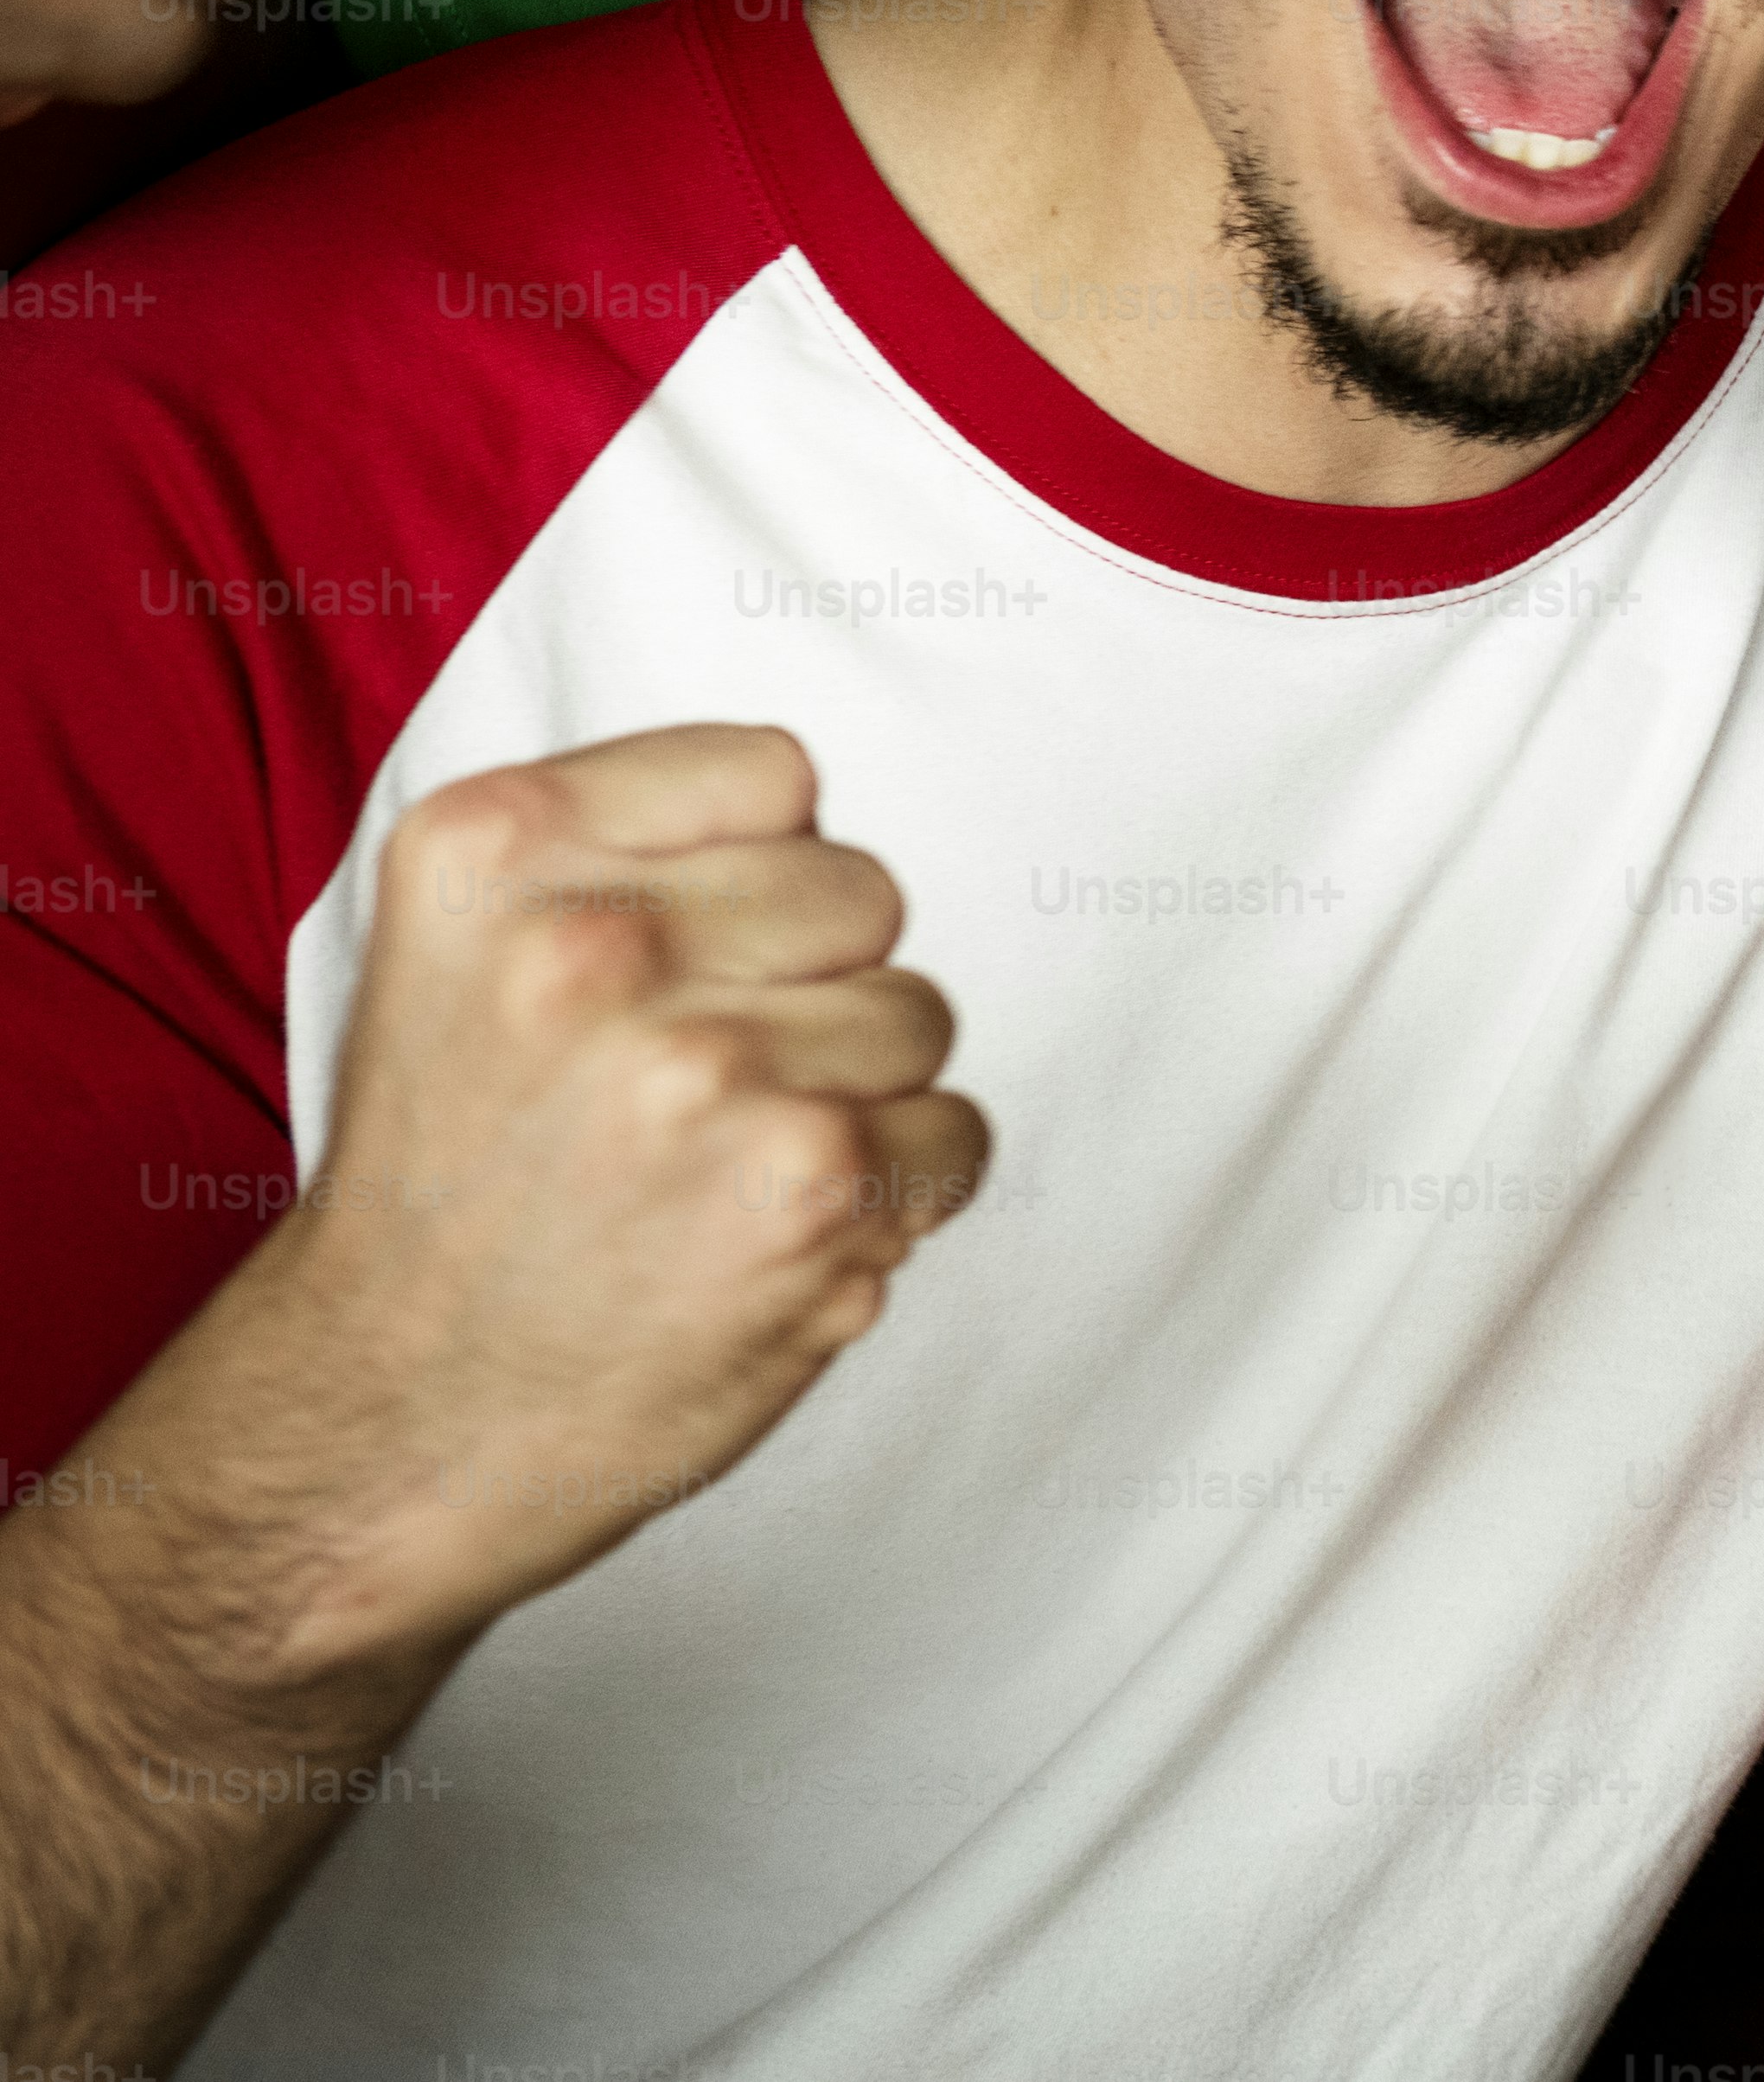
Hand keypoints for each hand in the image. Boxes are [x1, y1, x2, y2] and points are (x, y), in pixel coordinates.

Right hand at [235, 724, 988, 1670]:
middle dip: (810, 987)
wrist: (379, 1421)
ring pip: (917, 1017)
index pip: (771, 772)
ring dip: (851, 1101)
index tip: (679, 959)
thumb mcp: (455, 948)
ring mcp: (704, 1064)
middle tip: (688, 1092)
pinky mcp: (806, 1183)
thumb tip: (819, 817)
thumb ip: (622, 849)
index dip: (754, 873)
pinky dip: (891, 1198)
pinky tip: (764, 1241)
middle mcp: (592, 944)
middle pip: (863, 891)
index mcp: (492, 849)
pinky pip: (954, 1134)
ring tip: (714, 1176)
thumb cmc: (446, 1185)